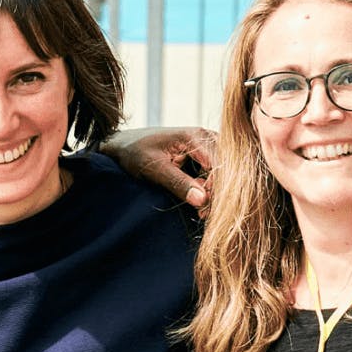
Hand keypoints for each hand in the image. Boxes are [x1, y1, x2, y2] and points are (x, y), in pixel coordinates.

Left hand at [100, 126, 216, 208]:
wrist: (125, 145)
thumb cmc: (135, 153)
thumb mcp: (154, 170)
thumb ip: (178, 183)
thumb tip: (203, 200)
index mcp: (194, 137)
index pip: (218, 165)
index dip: (216, 189)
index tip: (204, 209)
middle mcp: (206, 138)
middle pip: (225, 169)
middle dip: (217, 194)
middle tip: (203, 214)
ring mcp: (208, 145)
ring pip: (223, 173)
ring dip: (214, 193)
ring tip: (201, 212)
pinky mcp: (206, 155)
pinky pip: (216, 174)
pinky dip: (210, 190)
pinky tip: (200, 204)